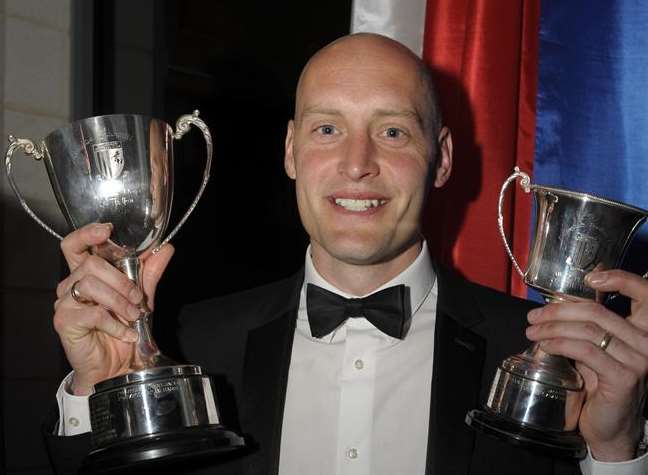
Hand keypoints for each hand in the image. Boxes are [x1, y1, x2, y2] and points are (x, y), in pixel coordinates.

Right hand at [53, 223, 173, 395]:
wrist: (116, 366)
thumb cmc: (123, 328)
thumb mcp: (141, 296)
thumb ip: (149, 271)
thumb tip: (166, 247)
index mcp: (86, 273)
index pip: (75, 244)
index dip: (87, 234)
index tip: (108, 230)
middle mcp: (71, 284)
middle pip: (91, 263)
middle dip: (121, 280)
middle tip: (138, 299)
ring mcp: (65, 302)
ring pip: (90, 284)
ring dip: (119, 301)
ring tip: (133, 316)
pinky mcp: (64, 321)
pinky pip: (93, 313)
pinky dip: (115, 323)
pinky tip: (126, 333)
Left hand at [525, 269, 647, 461]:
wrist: (609, 427)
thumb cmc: (600, 385)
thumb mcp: (596, 349)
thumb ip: (586, 327)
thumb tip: (554, 305)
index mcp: (643, 330)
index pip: (644, 294)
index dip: (620, 278)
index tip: (590, 278)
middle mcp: (646, 342)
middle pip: (597, 312)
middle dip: (558, 309)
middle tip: (534, 315)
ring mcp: (639, 359)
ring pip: (588, 330)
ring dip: (552, 327)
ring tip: (532, 331)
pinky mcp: (624, 376)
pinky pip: (586, 351)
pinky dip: (559, 343)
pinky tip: (544, 345)